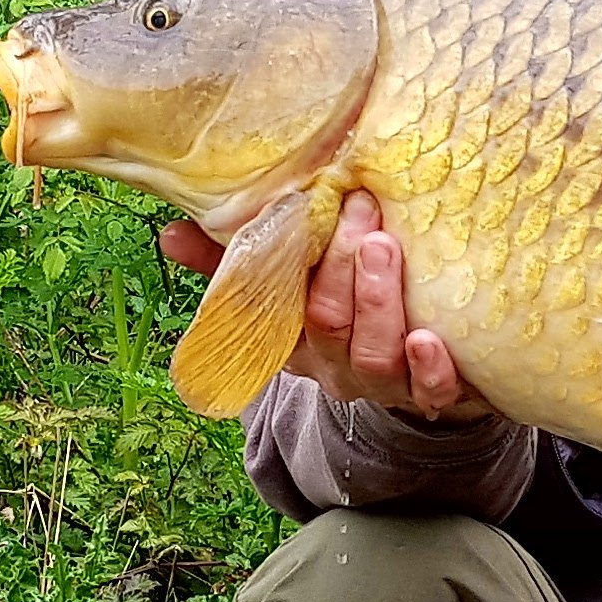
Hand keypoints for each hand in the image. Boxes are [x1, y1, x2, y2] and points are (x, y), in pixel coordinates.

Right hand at [159, 191, 492, 422]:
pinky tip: (430, 340)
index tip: (302, 207)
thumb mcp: (291, 299)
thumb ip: (235, 266)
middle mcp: (335, 364)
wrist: (415, 387)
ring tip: (385, 248)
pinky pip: (429, 390)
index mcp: (296, 339)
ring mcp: (383, 383)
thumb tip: (170, 232)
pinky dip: (430, 368)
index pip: (278, 308)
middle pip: (329, 321)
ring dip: (378, 301)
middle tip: (360, 208)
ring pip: (374, 352)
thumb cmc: (350, 321)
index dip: (284, 266)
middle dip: (342, 265)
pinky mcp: (430, 393)